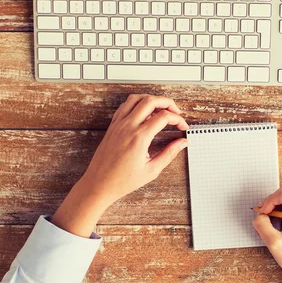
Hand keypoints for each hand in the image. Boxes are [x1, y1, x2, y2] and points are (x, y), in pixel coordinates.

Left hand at [51, 94, 188, 236]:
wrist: (99, 184)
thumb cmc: (122, 181)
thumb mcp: (151, 170)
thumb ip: (169, 154)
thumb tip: (182, 143)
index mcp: (139, 138)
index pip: (164, 117)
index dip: (177, 119)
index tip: (182, 126)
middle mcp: (128, 127)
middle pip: (151, 101)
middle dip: (168, 103)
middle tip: (176, 112)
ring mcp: (118, 124)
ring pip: (136, 98)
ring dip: (152, 99)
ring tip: (161, 109)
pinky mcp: (113, 126)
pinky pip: (125, 106)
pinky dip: (137, 103)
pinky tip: (144, 113)